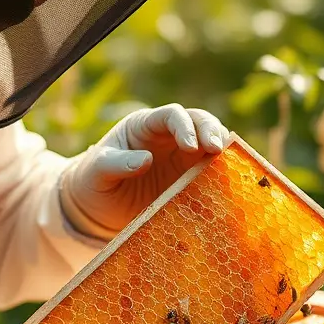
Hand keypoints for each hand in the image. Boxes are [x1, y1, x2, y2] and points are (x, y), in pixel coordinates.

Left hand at [60, 104, 229, 239]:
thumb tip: (145, 159)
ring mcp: (181, 157)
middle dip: (211, 131)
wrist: (98, 208)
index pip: (170, 115)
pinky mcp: (189, 179)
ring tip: (229, 165)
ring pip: (210, 143)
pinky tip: (228, 184)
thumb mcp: (97, 172)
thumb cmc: (93, 182)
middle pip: (198, 121)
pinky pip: (210, 172)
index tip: (191, 146)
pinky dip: (221, 174)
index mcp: (144, 126)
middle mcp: (167, 136)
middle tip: (218, 150)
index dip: (184, 126)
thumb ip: (117, 163)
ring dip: (223, 151)